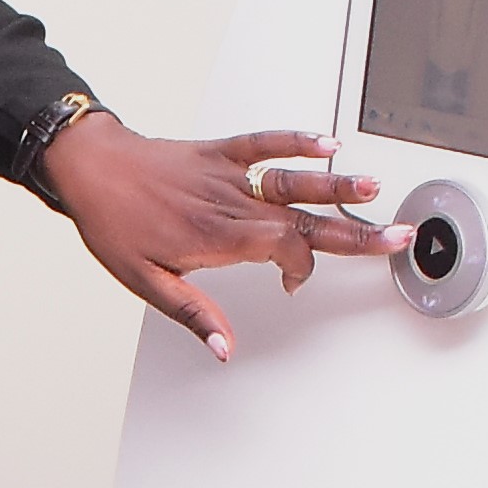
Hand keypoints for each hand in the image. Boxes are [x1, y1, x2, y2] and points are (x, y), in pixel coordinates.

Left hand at [36, 115, 403, 360]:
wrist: (90, 170)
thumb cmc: (114, 223)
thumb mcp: (145, 282)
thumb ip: (192, 314)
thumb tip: (224, 347)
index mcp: (215, 238)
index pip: (284, 251)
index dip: (301, 269)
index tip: (296, 281)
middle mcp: (229, 204)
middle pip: (303, 219)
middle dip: (355, 230)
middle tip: (397, 237)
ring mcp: (229, 175)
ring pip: (293, 180)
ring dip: (337, 185)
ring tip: (375, 187)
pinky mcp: (221, 151)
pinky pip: (265, 142)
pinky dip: (297, 140)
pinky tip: (329, 143)